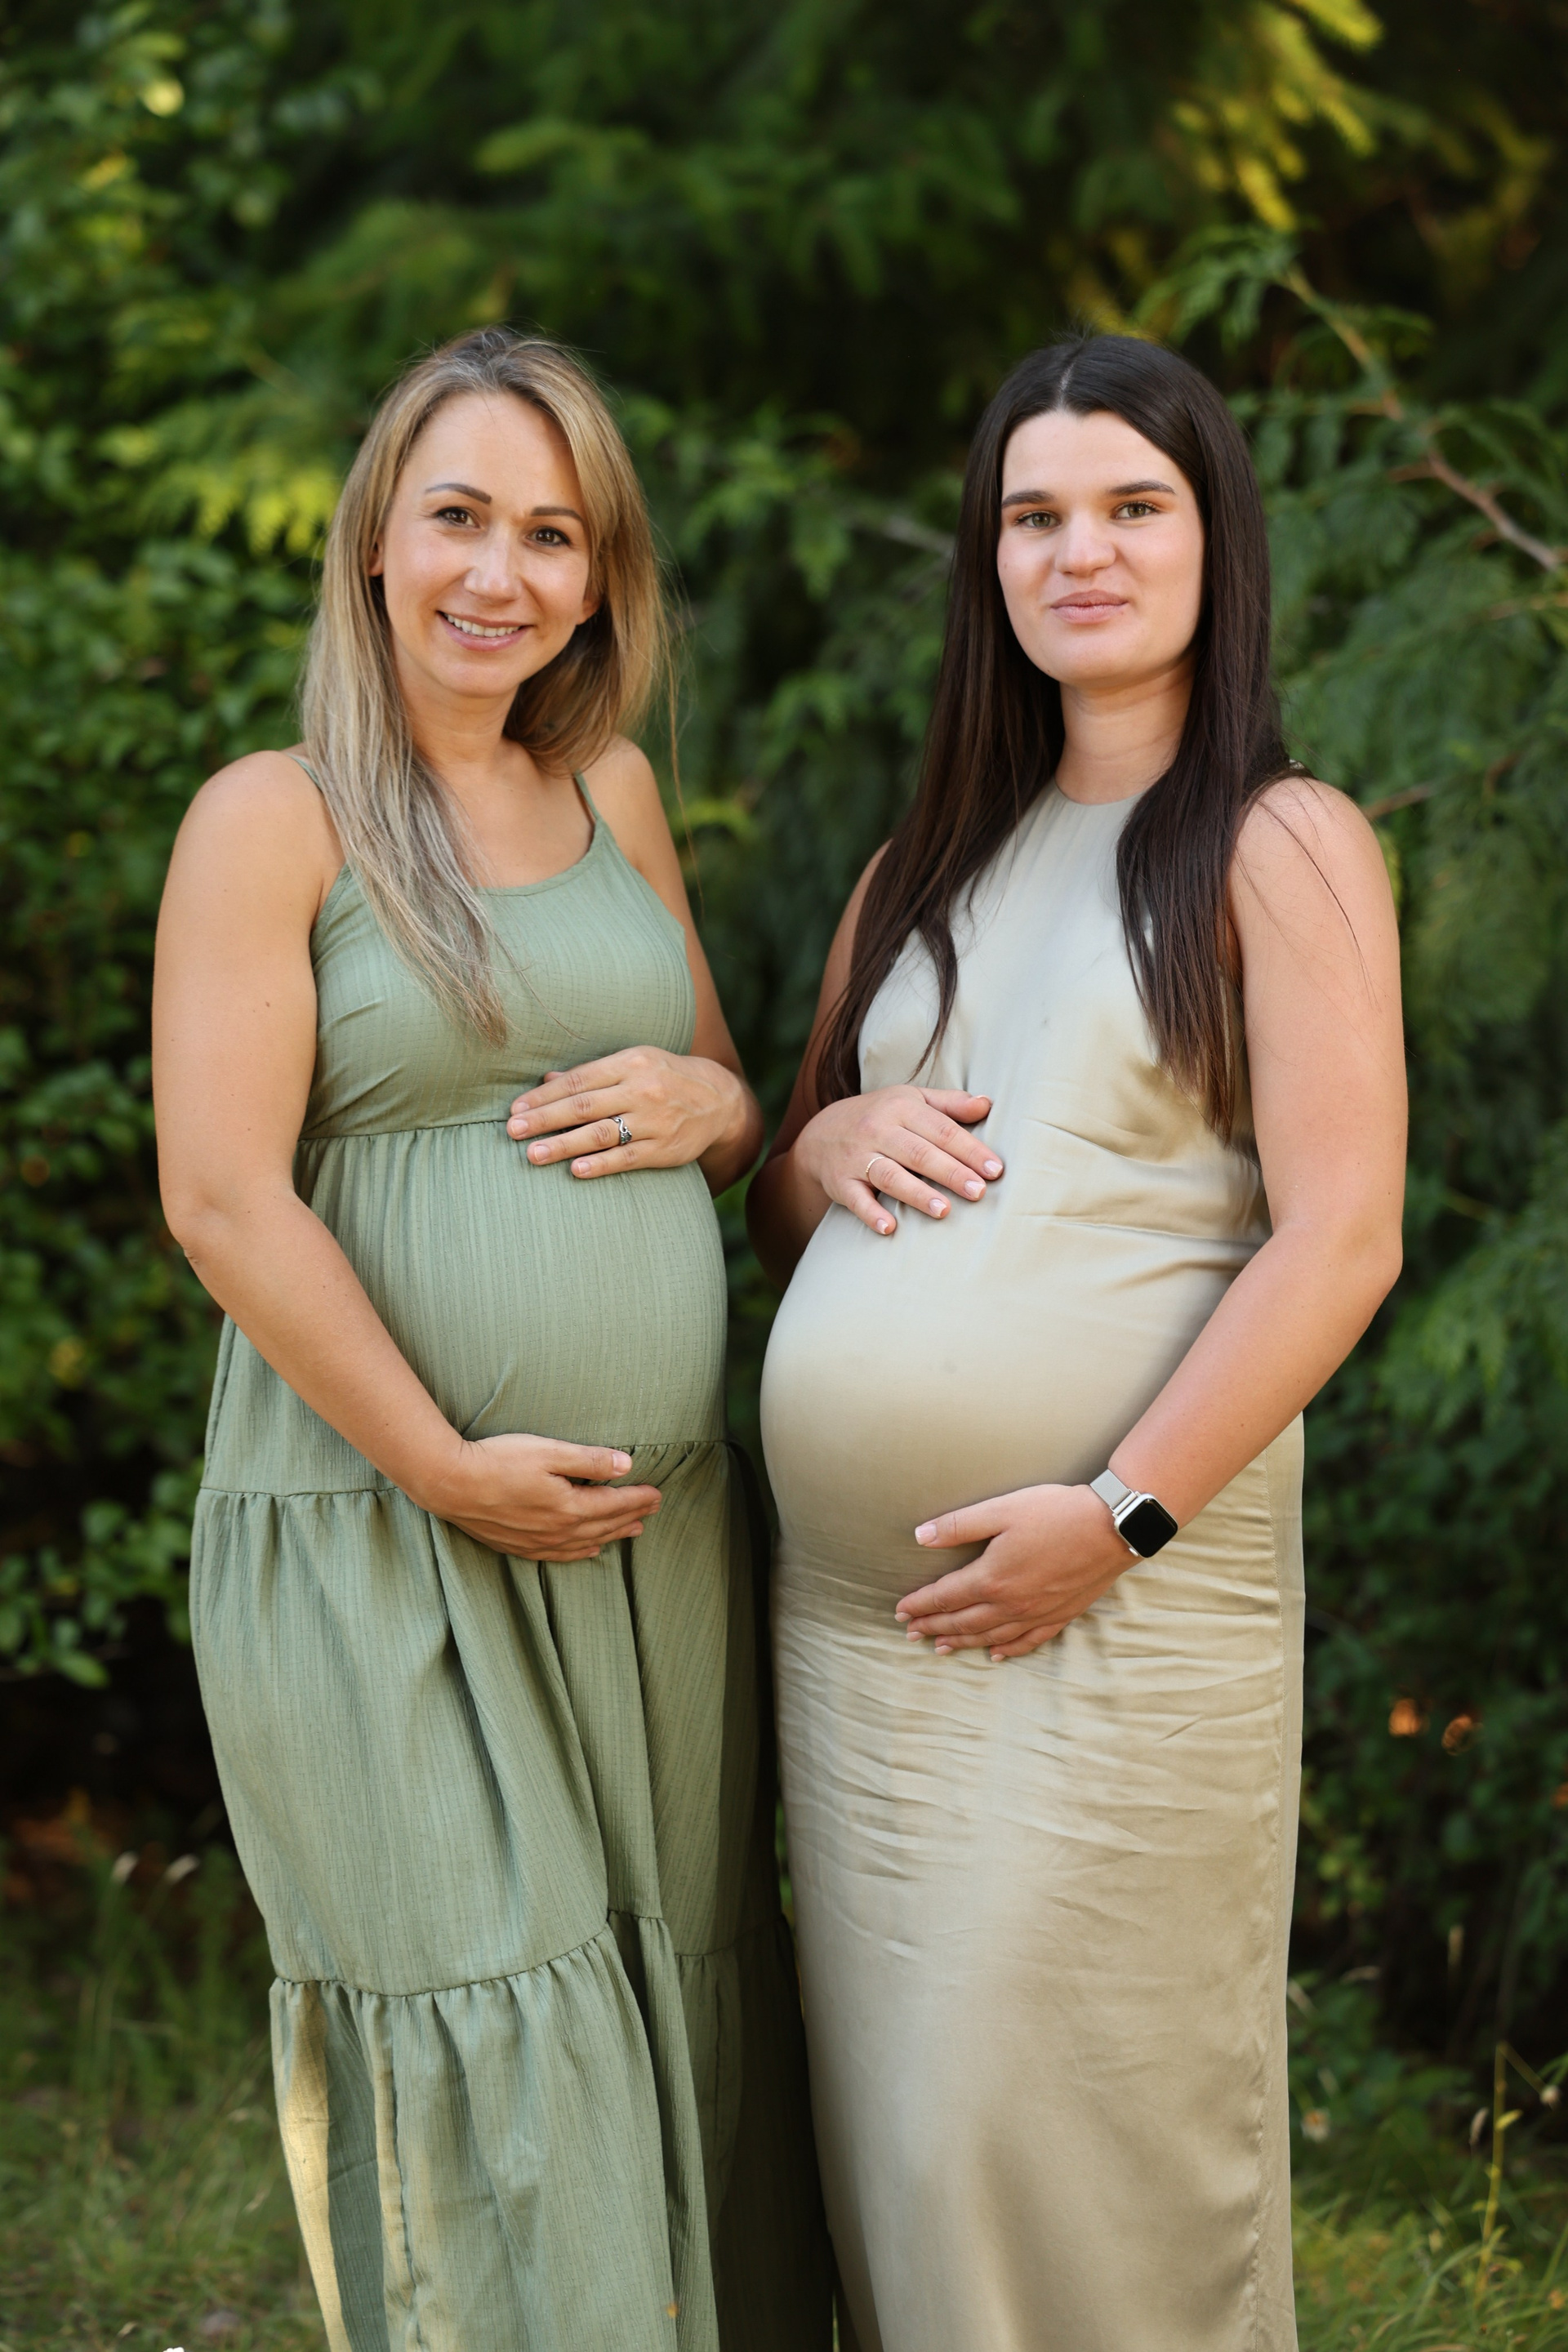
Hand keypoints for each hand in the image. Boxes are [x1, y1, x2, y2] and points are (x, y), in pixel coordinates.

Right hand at [417, 1432, 661, 1561]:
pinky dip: (580, 1553)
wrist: (451, 1484)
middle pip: (604, 1525)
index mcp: (569, 1507)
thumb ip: (590, 1460)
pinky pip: (559, 1556)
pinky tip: (588, 1552)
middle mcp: (557, 1531)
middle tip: (653, 1510)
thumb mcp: (548, 1451)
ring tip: (632, 1531)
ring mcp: (537, 1542)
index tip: (658, 1494)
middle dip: (631, 1516)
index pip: (614, 1503)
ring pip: (586, 1543)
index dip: (638, 1498)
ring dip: (612, 1536)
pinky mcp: (518, 1546)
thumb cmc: (499, 1460)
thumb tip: (627, 1465)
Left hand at [507, 1048, 746, 1177]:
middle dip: (544, 1119)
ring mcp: (654, 1121)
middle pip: (584, 1106)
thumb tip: (546, 1080)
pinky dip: (601, 1164)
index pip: (578, 1081)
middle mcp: (642, 1089)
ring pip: (601, 1134)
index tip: (515, 1109)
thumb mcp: (634, 1063)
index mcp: (631, 1062)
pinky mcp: (665, 1149)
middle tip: (512, 1131)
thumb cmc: (665, 1077)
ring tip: (534, 1155)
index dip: (544, 1096)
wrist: (720, 1100)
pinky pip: (628, 1158)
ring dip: (564, 1145)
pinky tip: (576, 1170)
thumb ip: (592, 1074)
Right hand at [794, 1084, 1001, 1236]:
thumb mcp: (911, 1100)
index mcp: (901, 1108)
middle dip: (950, 1172)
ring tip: (944, 1211)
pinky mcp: (840, 1182)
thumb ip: (950, 1104)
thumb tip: (987, 1105)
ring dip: (917, 1194)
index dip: (969, 1149)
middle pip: (919, 1153)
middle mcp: (878, 1130)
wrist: (821, 1133)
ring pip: (890, 1175)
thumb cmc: (880, 1117)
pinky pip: (856, 1199)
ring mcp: (857, 1157)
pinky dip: (871, 1213)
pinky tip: (889, 1228)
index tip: (995, 1169)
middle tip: (978, 1192)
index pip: (941, 1130)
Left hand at [896, 1482, 1129, 1658]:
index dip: (920, 1604)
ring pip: (990, 1636)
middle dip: (934, 1627)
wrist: (1113, 1527)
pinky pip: (1027, 1642)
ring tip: (941, 1648)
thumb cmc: (1056, 1512)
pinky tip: (995, 1654)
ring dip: (962, 1642)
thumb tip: (920, 1536)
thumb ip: (959, 1525)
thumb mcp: (1001, 1509)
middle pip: (963, 1621)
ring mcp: (1036, 1614)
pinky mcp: (1060, 1616)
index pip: (945, 1597)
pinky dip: (1007, 1650)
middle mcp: (1011, 1604)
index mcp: (991, 1578)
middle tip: (911, 1633)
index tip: (900, 1611)